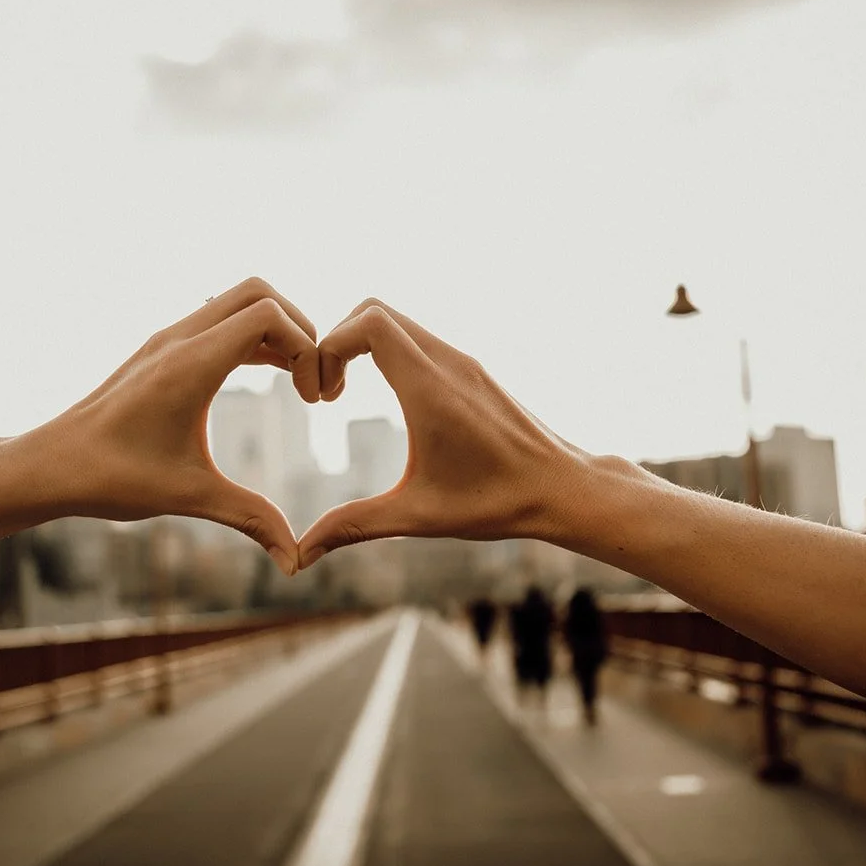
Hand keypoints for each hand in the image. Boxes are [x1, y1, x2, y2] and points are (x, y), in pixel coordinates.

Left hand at [18, 277, 319, 576]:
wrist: (50, 466)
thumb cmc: (112, 479)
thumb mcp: (190, 497)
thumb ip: (251, 519)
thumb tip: (295, 562)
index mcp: (190, 364)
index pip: (268, 316)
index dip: (306, 348)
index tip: (312, 400)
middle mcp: (178, 339)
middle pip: (259, 292)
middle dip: (299, 327)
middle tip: (311, 379)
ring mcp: (167, 340)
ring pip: (237, 301)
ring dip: (275, 331)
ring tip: (296, 380)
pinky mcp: (160, 349)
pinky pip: (217, 321)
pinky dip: (250, 337)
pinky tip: (266, 377)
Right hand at [297, 299, 604, 568]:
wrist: (563, 488)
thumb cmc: (496, 503)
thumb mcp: (417, 516)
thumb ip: (354, 526)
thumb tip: (302, 555)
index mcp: (430, 389)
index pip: (368, 323)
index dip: (330, 346)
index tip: (322, 396)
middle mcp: (447, 363)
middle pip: (375, 310)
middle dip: (337, 341)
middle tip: (327, 392)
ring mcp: (463, 362)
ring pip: (398, 321)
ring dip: (362, 345)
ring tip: (345, 394)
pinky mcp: (473, 370)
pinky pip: (419, 339)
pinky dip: (389, 352)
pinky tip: (389, 401)